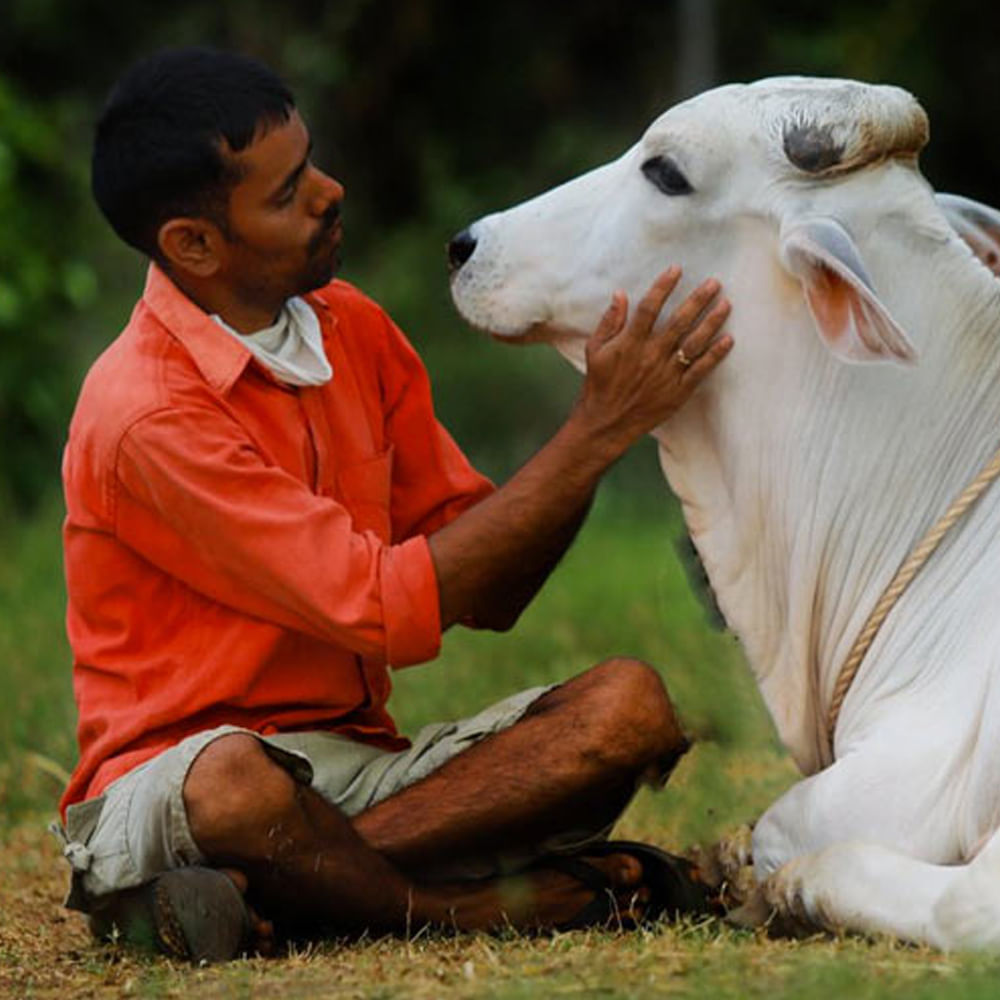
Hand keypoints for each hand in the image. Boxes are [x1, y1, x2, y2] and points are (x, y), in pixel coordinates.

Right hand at [573, 267, 731, 455]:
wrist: (605, 423)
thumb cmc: (598, 385)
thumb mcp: (594, 350)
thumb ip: (609, 322)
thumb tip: (620, 294)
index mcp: (630, 343)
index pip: (649, 308)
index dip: (664, 287)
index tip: (677, 269)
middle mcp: (651, 356)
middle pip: (679, 321)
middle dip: (698, 300)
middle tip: (715, 283)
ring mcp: (666, 374)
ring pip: (694, 343)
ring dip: (712, 322)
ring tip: (726, 305)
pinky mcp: (677, 392)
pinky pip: (700, 370)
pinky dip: (715, 355)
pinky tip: (728, 340)